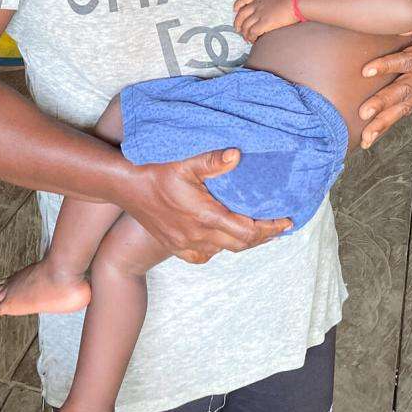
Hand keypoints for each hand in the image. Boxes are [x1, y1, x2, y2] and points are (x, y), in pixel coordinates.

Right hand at [121, 148, 291, 262]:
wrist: (125, 187)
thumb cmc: (155, 172)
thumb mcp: (185, 163)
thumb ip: (212, 161)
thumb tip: (237, 155)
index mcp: (205, 215)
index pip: (247, 230)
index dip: (270, 228)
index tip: (286, 222)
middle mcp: (198, 235)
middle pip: (240, 244)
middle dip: (262, 237)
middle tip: (277, 227)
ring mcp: (185, 244)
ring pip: (223, 251)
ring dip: (242, 243)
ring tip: (256, 232)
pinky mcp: (174, 246)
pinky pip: (203, 256)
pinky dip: (218, 249)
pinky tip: (222, 240)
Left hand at [233, 0, 298, 42]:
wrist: (298, 1)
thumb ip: (274, 2)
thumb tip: (277, 9)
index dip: (238, 4)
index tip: (235, 9)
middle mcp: (257, 4)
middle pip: (241, 14)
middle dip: (238, 23)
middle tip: (238, 30)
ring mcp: (259, 14)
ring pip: (245, 25)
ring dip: (245, 33)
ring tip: (247, 39)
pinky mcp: (264, 23)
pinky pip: (252, 32)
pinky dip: (251, 37)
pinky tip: (253, 41)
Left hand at [356, 0, 411, 148]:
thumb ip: (405, 16)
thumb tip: (365, 6)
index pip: (410, 59)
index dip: (389, 65)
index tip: (366, 71)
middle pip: (407, 89)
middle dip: (385, 102)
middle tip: (364, 112)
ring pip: (405, 106)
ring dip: (384, 122)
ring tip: (366, 137)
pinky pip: (404, 111)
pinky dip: (386, 124)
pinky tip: (370, 138)